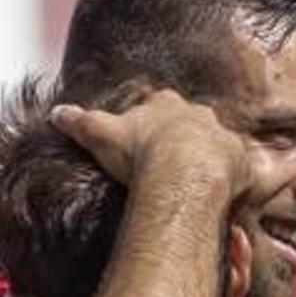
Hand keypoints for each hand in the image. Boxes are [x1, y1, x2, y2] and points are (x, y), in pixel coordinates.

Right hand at [49, 88, 249, 191]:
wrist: (183, 171)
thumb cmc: (140, 151)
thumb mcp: (101, 133)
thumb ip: (79, 122)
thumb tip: (56, 113)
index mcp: (165, 104)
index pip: (159, 103)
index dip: (152, 117)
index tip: (147, 132)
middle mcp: (197, 114)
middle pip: (192, 120)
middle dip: (185, 134)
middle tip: (175, 158)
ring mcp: (221, 136)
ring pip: (217, 142)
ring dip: (210, 156)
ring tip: (199, 179)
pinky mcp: (239, 161)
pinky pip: (238, 168)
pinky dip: (230, 178)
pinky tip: (221, 193)